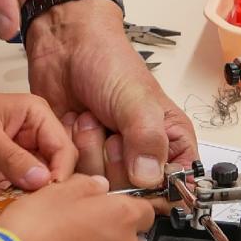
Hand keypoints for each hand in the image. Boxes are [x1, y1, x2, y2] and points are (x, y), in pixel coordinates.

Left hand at [0, 85, 75, 192]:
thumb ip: (13, 158)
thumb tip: (44, 181)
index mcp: (36, 118)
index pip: (63, 149)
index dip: (60, 173)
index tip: (46, 194)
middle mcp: (31, 141)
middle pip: (50, 175)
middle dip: (31, 191)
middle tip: (13, 200)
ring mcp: (13, 163)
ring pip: (26, 191)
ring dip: (6, 198)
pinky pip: (4, 198)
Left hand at [25, 0, 197, 188]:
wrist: (65, 46)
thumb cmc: (108, 61)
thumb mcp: (135, 97)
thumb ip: (147, 138)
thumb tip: (150, 179)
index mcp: (170, 143)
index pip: (175, 188)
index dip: (155, 187)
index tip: (138, 165)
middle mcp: (142, 156)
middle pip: (132, 194)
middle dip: (113, 161)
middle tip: (110, 128)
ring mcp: (109, 160)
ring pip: (99, 187)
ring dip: (88, 150)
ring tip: (90, 117)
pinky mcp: (79, 160)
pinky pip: (73, 177)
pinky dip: (67, 151)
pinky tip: (72, 124)